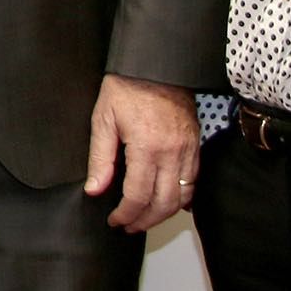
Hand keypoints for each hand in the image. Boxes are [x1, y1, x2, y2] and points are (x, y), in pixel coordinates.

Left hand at [83, 72, 199, 231]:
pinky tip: (168, 202)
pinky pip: (194, 180)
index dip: (125, 214)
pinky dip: (182, 198)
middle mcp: (172, 152)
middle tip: (129, 226)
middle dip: (145, 221)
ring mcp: (188, 149)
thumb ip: (100, 158)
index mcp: (147, 147)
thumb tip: (95, 189)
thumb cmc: (127, 86)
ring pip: (183, 196)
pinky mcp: (195, 144)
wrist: (157, 63)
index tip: (114, 220)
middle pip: (164, 203)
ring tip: (145, 218)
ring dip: (164, 214)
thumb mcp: (103, 119)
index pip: (138, 195)